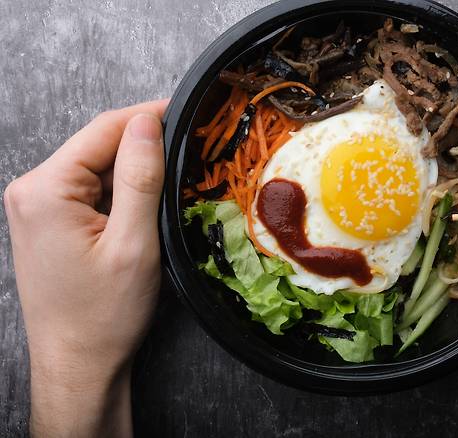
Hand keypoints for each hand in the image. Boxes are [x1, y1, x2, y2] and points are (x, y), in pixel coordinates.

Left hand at [4, 100, 168, 436]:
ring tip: (169, 191)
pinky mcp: (49, 222)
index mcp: (45, 189)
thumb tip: (148, 122)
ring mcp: (37, 207)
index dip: (149, 116)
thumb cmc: (103, 314)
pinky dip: (120, 194)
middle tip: (188, 156)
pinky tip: (142, 212)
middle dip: (143, 148)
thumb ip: (140, 177)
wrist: (79, 362)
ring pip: (96, 168)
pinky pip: (89, 191)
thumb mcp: (133, 243)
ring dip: (133, 174)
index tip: (187, 112)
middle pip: (98, 146)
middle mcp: (31, 191)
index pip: (104, 129)